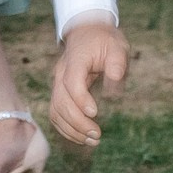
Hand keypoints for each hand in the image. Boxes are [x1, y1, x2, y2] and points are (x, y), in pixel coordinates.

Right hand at [49, 19, 129, 146]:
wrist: (86, 32)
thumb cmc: (104, 40)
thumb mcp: (117, 47)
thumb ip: (117, 65)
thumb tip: (114, 89)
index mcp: (75, 60)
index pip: (72, 82)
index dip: (81, 100)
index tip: (95, 113)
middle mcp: (61, 74)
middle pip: (61, 102)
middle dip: (78, 122)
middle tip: (97, 135)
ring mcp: (57, 84)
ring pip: (55, 111)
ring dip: (71, 130)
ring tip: (92, 141)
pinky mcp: (58, 93)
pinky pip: (56, 114)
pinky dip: (66, 129)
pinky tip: (81, 138)